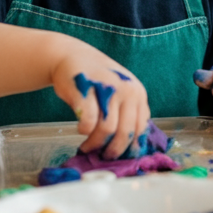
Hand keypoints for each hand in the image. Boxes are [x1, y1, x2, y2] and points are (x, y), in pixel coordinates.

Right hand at [49, 41, 149, 158]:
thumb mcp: (121, 91)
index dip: (130, 147)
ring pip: (107, 129)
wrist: (71, 55)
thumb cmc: (97, 79)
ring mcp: (107, 88)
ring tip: (87, 147)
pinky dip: (84, 131)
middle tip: (103, 156)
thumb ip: (128, 112)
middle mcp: (127, 90)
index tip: (120, 156)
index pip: (141, 128)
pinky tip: (80, 130)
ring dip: (96, 143)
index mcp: (138, 93)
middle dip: (114, 150)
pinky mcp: (86, 90)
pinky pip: (88, 121)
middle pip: (125, 132)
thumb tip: (130, 147)